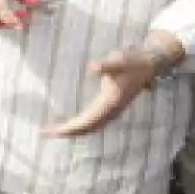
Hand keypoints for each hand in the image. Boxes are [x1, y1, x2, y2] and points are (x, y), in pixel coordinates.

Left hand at [41, 34, 181, 137]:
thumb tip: (92, 68)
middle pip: (86, 128)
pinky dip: (79, 124)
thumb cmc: (134, 61)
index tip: (52, 132)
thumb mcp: (120, 60)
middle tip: (43, 132)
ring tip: (51, 129)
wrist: (151, 63)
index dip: (69, 128)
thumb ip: (107, 65)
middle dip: (66, 132)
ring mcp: (111, 110)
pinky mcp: (110, 106)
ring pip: (89, 126)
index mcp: (110, 104)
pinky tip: (66, 121)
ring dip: (72, 130)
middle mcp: (111, 111)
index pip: (86, 122)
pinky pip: (93, 121)